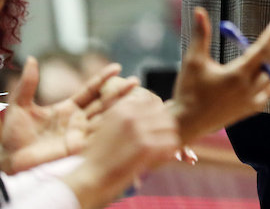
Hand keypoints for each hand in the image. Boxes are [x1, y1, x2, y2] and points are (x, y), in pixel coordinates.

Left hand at [0, 57, 137, 173]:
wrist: (8, 159)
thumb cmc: (12, 135)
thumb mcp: (19, 106)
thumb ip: (28, 84)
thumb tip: (32, 59)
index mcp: (67, 108)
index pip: (90, 90)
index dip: (103, 79)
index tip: (117, 67)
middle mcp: (77, 120)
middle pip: (103, 103)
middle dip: (120, 92)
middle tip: (136, 81)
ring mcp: (80, 134)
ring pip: (105, 119)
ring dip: (121, 110)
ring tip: (139, 100)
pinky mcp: (79, 148)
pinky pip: (98, 138)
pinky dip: (112, 131)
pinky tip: (125, 123)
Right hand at [61, 89, 180, 208]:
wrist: (90, 176)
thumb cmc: (99, 153)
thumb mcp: (108, 123)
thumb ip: (125, 112)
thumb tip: (147, 101)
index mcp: (123, 106)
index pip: (153, 101)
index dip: (156, 114)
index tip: (154, 126)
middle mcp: (132, 114)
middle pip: (164, 113)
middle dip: (163, 126)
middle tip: (160, 139)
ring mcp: (140, 129)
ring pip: (171, 127)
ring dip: (167, 138)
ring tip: (160, 148)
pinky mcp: (146, 146)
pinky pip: (171, 143)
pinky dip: (169, 151)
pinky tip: (161, 157)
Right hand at [169, 7, 269, 143]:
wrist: (185, 125)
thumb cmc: (188, 91)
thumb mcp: (193, 61)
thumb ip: (200, 35)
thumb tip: (199, 11)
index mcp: (236, 74)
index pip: (260, 50)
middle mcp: (247, 88)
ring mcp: (249, 101)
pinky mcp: (247, 111)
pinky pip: (265, 97)